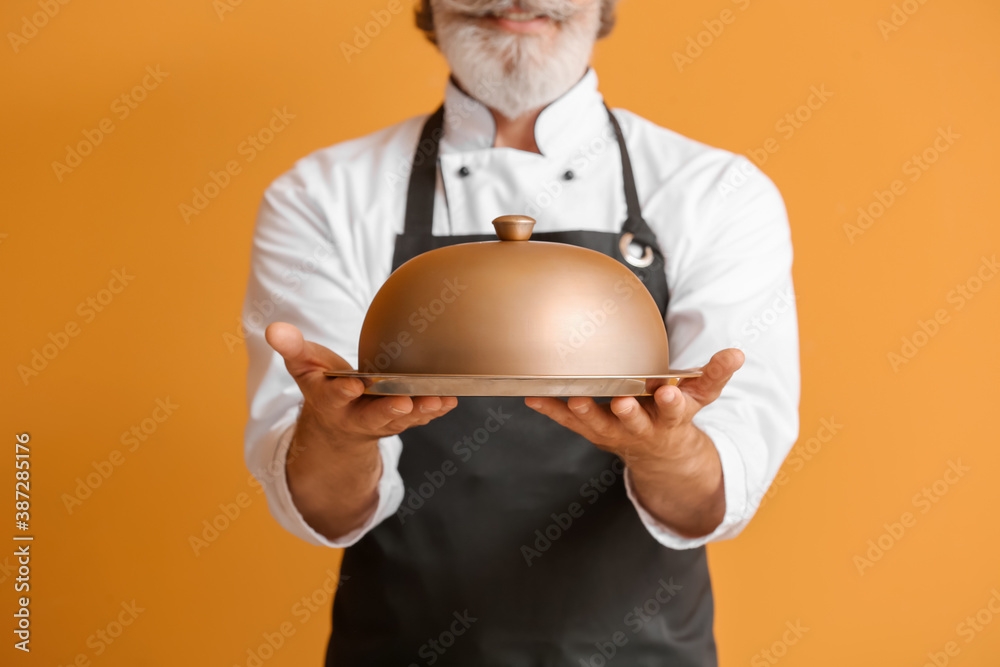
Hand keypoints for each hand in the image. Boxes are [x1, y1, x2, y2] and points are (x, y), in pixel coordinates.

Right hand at [265, 322, 457, 447]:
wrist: (338, 420)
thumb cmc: (323, 383)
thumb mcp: (304, 366)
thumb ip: (292, 347)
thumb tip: (274, 328)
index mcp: (330, 401)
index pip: (335, 396)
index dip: (344, 391)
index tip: (353, 385)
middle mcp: (356, 415)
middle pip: (373, 415)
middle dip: (388, 410)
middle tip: (403, 402)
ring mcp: (382, 420)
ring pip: (402, 419)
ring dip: (420, 411)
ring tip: (438, 400)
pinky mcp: (402, 420)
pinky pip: (420, 416)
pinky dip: (436, 409)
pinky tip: (451, 399)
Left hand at [524, 348, 743, 462]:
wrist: (659, 456)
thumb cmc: (676, 416)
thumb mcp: (701, 397)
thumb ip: (715, 374)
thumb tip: (737, 353)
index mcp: (670, 419)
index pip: (674, 410)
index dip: (671, 402)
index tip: (668, 391)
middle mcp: (642, 430)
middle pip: (634, 422)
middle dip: (629, 413)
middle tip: (622, 401)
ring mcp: (615, 433)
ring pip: (599, 426)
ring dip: (586, 413)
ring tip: (574, 399)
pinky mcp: (592, 432)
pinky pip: (569, 423)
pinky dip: (551, 411)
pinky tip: (533, 397)